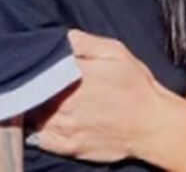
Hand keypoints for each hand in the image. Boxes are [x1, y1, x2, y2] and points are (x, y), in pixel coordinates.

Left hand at [27, 30, 167, 162]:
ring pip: (33, 114)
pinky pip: (40, 139)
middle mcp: (67, 103)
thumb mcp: (116, 52)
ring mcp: (67, 127)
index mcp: (77, 75)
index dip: (34, 62)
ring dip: (32, 106)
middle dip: (32, 84)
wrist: (153, 125)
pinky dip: (38, 129)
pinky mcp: (70, 147)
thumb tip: (61, 38)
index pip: (40, 65)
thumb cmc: (137, 86)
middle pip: (32, 91)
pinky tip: (45, 121)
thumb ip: (85, 42)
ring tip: (40, 99)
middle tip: (36, 79)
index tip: (35, 61)